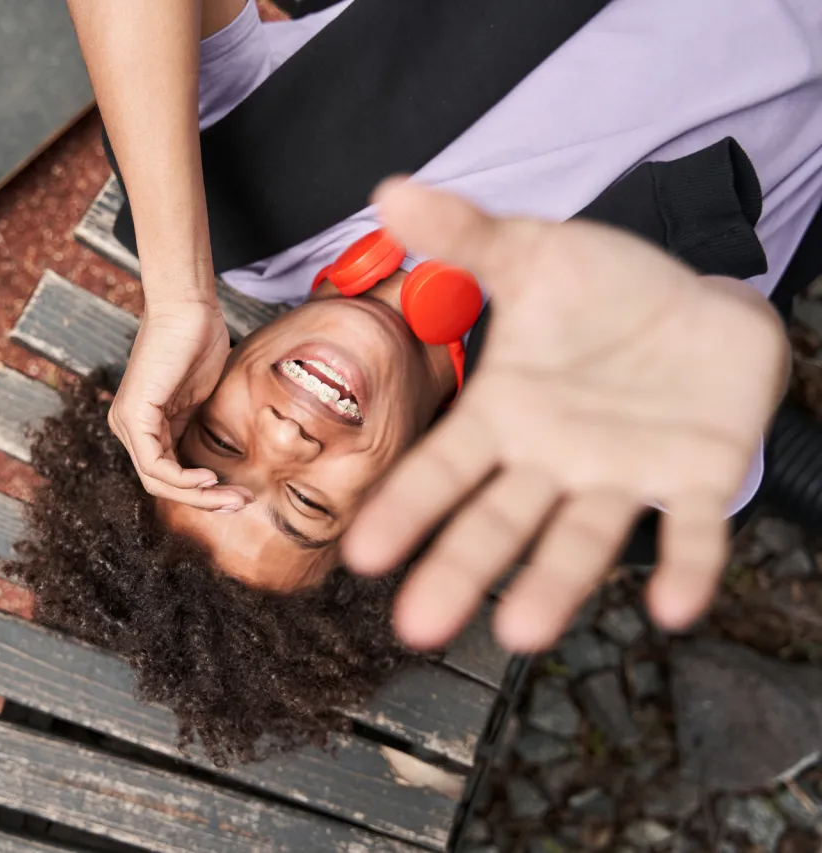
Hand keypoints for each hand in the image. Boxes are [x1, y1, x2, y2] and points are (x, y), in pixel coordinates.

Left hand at [109, 296, 251, 508]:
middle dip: (204, 501)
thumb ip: (195, 430)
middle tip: (240, 504)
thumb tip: (215, 464)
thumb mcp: (198, 399)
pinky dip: (184, 478)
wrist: (189, 308)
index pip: (167, 476)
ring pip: (157, 481)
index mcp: (143, 427)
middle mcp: (128, 428)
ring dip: (199, 495)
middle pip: (161, 485)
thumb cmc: (198, 344)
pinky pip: (154, 465)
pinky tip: (209, 478)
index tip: (236, 494)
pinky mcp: (133, 416)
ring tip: (232, 497)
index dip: (202, 494)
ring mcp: (127, 423)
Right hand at [344, 180, 789, 652]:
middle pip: (497, 523)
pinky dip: (684, 567)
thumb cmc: (606, 291)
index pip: (443, 468)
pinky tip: (672, 604)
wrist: (700, 308)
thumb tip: (389, 189)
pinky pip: (689, 531)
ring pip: (580, 539)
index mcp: (503, 415)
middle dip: (458, 571)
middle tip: (418, 627)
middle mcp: (550, 461)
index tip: (361, 552)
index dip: (405, 509)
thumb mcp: (535, 254)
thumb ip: (466, 236)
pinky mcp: (693, 481)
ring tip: (523, 633)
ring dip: (554, 585)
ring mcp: (620, 476)